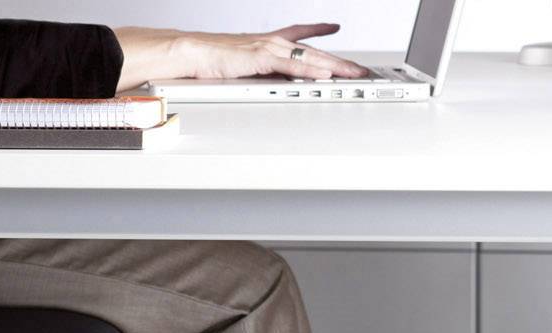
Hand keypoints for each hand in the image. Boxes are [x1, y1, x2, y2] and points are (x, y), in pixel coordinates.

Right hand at [114, 24, 368, 91]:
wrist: (189, 52)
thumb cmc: (207, 61)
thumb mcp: (238, 67)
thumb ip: (255, 74)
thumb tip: (268, 86)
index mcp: (265, 43)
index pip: (298, 34)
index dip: (318, 31)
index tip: (335, 28)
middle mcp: (271, 42)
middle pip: (313, 51)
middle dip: (340, 60)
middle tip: (362, 68)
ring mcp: (268, 48)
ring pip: (308, 57)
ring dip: (334, 66)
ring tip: (355, 73)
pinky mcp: (261, 57)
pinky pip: (292, 64)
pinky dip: (310, 69)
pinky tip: (326, 73)